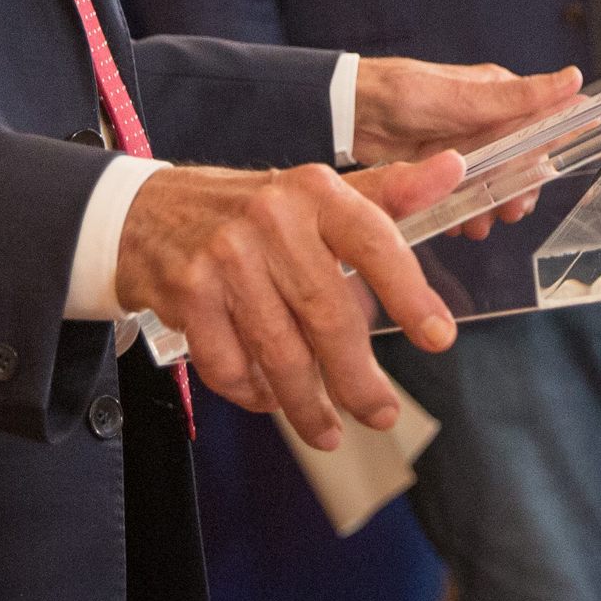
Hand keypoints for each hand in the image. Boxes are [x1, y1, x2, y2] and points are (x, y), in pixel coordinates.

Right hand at [110, 157, 465, 449]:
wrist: (145, 213)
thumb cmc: (249, 210)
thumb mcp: (316, 194)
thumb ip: (388, 192)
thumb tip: (455, 170)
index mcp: (315, 192)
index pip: (374, 242)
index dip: (409, 293)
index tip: (438, 338)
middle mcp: (271, 218)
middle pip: (328, 315)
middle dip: (358, 377)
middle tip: (381, 412)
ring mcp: (225, 257)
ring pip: (281, 351)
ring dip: (308, 404)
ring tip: (330, 431)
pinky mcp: (188, 293)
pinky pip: (231, 365)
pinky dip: (253, 393)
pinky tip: (269, 399)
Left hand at [352, 59, 580, 238]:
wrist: (349, 113)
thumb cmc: (404, 93)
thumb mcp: (464, 99)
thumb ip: (518, 98)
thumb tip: (572, 79)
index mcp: (499, 96)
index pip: (542, 127)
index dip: (549, 155)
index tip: (547, 179)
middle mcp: (486, 122)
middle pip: (520, 164)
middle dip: (518, 191)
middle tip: (511, 211)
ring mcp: (464, 147)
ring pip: (493, 184)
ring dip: (490, 207)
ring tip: (478, 223)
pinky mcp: (442, 169)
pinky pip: (464, 195)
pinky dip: (463, 210)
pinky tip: (455, 221)